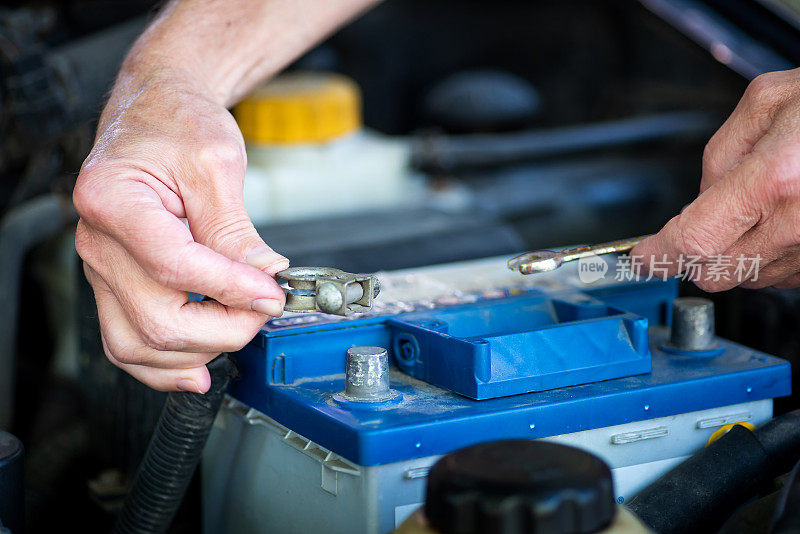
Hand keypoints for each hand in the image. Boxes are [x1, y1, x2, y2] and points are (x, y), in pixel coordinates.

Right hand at [74, 68, 287, 392]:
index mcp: (113, 201)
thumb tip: (264, 282)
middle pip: (155, 319)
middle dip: (223, 329)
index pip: (176, 267)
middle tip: (265, 310)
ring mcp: (102, 267)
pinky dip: (162, 365)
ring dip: (196, 354)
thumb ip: (236, 231)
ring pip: (135, 344)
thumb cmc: (178, 124)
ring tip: (240, 332)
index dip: (230, 289)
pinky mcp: (115, 282)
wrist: (156, 112)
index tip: (272, 294)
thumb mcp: (217, 165)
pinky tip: (199, 369)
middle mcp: (97, 241)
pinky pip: (126, 340)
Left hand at [632, 68, 799, 290]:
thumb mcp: (769, 102)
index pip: (694, 240)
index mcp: (776, 178)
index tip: (643, 259)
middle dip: (695, 254)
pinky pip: (784, 275)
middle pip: (715, 272)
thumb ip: (720, 154)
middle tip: (701, 223)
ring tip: (762, 205)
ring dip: (736, 252)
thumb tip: (699, 199)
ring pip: (749, 278)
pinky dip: (770, 254)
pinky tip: (784, 218)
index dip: (659, 255)